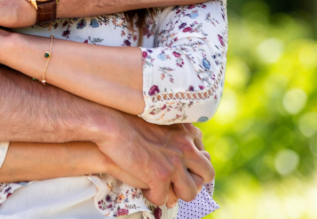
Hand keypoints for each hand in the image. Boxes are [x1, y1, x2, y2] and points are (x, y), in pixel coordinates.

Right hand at [89, 113, 212, 208]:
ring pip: (190, 193)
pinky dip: (153, 196)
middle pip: (206, 175)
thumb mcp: (159, 120)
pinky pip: (163, 198)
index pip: (205, 156)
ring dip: (175, 194)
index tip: (182, 171)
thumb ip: (173, 135)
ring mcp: (175, 161)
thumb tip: (178, 155)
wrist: (110, 122)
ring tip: (161, 188)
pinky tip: (144, 187)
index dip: (194, 168)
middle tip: (177, 184)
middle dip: (194, 183)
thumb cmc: (127, 119)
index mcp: (187, 131)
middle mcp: (186, 146)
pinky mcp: (160, 174)